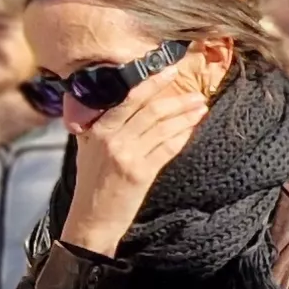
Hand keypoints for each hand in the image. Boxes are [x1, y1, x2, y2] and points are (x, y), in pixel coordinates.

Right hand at [59, 59, 212, 254]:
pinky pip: (167, 149)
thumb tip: (112, 100)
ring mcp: (127, 155)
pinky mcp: (140, 173)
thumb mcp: (87, 148)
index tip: (171, 69)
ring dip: (185, 116)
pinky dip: (181, 137)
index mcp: (99, 128)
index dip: (153, 82)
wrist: (91, 219)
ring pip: (163, 127)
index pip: (130, 97)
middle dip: (177, 98)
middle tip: (197, 92)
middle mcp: (112, 138)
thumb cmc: (91, 183)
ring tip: (201, 107)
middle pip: (151, 109)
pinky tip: (192, 130)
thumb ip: (99, 124)